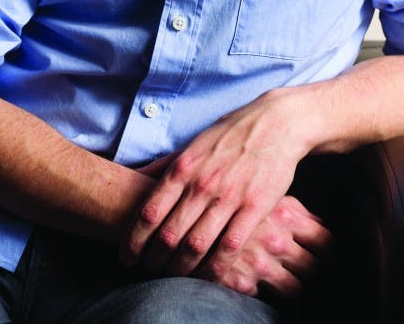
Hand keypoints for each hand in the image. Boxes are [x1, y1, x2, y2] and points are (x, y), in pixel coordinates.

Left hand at [120, 90, 305, 278]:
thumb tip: (134, 176)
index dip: (133, 241)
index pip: (148, 213)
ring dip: (180, 270)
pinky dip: (215, 268)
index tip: (127, 256)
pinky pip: (229, 247)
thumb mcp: (192, 144)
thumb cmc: (230, 134)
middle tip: (147, 272)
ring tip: (172, 279)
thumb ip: (164, 165)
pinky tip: (206, 277)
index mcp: (183, 168)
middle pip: (168, 235)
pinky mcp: (254, 208)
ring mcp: (228, 196)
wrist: (276, 123)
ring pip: (195, 246)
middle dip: (152, 261)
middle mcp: (202, 184)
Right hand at [197, 195, 332, 298]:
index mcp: (285, 214)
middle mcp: (276, 238)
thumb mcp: (262, 192)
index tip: (327, 257)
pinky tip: (264, 289)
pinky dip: (270, 298)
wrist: (182, 204)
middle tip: (308, 273)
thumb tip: (317, 222)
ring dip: (293, 287)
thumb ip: (292, 208)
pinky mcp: (241, 281)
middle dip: (314, 273)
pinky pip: (269, 299)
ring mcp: (259, 262)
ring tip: (287, 284)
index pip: (325, 241)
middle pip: (315, 268)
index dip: (329, 252)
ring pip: (296, 288)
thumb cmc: (230, 196)